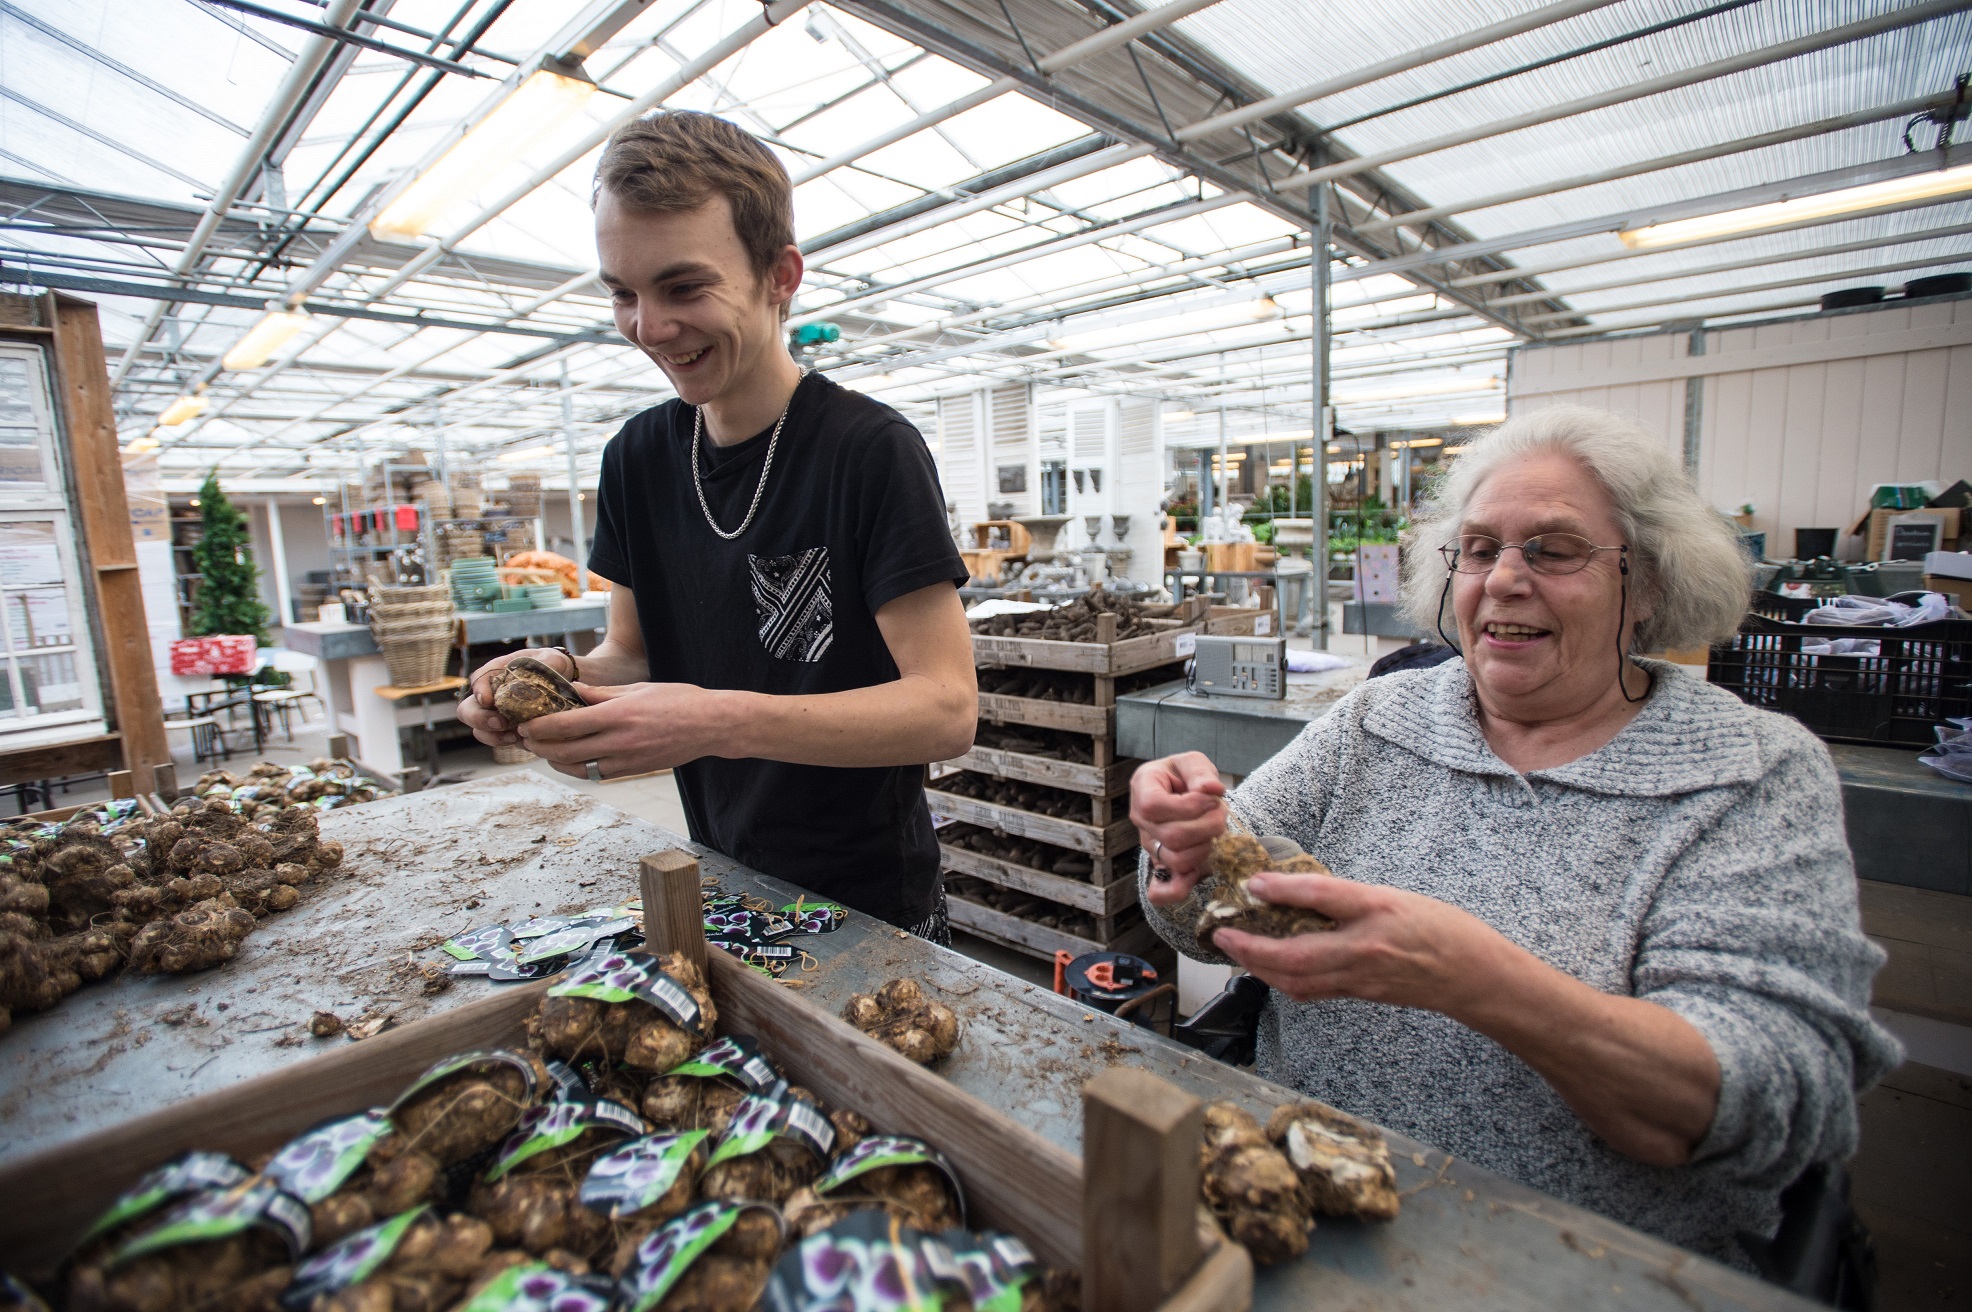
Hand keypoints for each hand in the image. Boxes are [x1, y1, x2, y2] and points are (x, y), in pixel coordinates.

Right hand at [456, 647, 574, 747]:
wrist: (562, 683)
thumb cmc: (551, 666)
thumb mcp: (552, 659)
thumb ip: (548, 662)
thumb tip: (547, 668)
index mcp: (496, 673)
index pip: (478, 679)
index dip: (479, 691)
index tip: (488, 701)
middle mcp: (491, 695)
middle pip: (467, 710)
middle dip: (479, 719)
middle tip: (500, 723)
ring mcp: (496, 714)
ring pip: (479, 730)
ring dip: (492, 736)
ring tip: (514, 736)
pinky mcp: (507, 730)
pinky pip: (498, 740)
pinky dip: (507, 743)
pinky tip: (523, 740)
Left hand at [517, 681, 735, 778]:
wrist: (711, 726)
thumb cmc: (678, 700)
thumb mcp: (637, 689)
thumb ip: (601, 694)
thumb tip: (572, 692)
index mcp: (618, 715)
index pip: (567, 725)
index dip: (540, 727)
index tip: (525, 724)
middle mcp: (620, 741)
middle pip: (566, 751)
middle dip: (540, 746)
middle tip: (526, 739)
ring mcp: (627, 759)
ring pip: (579, 768)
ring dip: (556, 761)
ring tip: (545, 751)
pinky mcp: (634, 769)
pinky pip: (598, 774)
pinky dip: (580, 768)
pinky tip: (572, 760)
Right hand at [1129, 752, 1226, 905]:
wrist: (1183, 793)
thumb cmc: (1185, 776)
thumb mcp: (1193, 762)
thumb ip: (1200, 772)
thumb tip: (1211, 789)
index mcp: (1142, 789)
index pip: (1153, 805)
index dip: (1187, 807)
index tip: (1210, 799)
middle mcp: (1141, 820)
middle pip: (1170, 836)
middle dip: (1207, 826)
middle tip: (1221, 813)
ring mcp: (1149, 844)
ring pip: (1175, 860)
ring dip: (1205, 847)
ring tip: (1215, 830)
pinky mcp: (1159, 865)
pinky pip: (1159, 891)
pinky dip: (1178, 889)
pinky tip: (1196, 874)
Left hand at [1214, 872, 1508, 1012]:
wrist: (1475, 976)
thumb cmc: (1442, 930)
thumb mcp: (1395, 896)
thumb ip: (1346, 896)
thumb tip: (1297, 890)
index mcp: (1377, 913)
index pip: (1324, 897)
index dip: (1284, 889)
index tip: (1252, 883)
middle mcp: (1364, 950)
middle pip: (1296, 956)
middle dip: (1251, 949)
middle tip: (1220, 934)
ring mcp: (1360, 978)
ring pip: (1298, 981)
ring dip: (1261, 968)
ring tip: (1236, 951)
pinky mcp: (1360, 994)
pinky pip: (1313, 991)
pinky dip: (1284, 980)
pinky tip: (1271, 968)